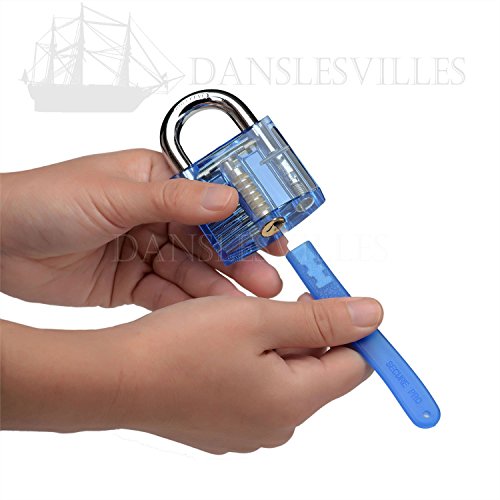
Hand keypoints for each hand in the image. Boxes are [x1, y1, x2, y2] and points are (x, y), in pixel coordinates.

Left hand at [0, 149, 286, 307]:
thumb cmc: (44, 201)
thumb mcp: (113, 195)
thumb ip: (173, 200)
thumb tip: (227, 199)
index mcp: (156, 180)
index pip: (211, 197)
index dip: (245, 216)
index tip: (274, 234)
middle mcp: (156, 214)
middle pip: (208, 238)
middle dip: (239, 258)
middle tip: (268, 277)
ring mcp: (146, 249)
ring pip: (193, 269)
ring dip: (220, 284)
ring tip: (250, 299)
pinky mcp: (133, 281)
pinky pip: (169, 292)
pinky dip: (189, 303)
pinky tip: (211, 313)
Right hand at [1, 295, 382, 453]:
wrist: (115, 379)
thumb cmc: (180, 346)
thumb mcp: (259, 319)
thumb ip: (321, 319)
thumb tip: (373, 315)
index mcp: (294, 402)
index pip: (355, 365)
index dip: (351, 327)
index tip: (332, 295)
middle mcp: (276, 425)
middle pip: (318, 370)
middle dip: (309, 330)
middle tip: (280, 297)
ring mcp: (247, 429)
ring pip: (285, 376)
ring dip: (277, 343)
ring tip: (244, 317)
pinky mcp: (222, 424)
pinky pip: (255, 388)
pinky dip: (253, 361)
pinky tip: (223, 343)